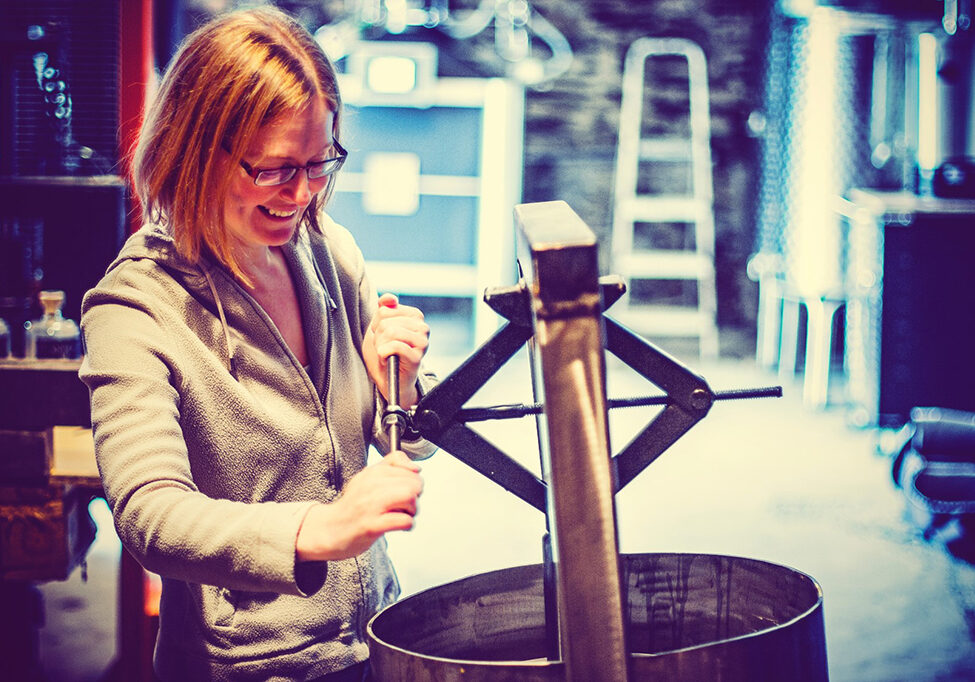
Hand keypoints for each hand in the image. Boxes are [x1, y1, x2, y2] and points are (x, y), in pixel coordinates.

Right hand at [296, 452, 422, 560]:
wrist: (329, 529)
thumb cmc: (352, 506)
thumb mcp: (368, 477)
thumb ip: (392, 465)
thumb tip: (416, 468)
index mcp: (372, 472)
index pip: (409, 468)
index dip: (413, 481)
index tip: (403, 490)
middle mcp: (371, 485)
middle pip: (414, 482)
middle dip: (416, 496)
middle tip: (404, 505)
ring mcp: (370, 505)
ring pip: (410, 497)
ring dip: (412, 510)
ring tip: (401, 514)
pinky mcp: (371, 525)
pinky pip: (404, 521)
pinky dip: (407, 524)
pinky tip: (397, 525)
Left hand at [362, 293, 429, 406]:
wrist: (388, 379)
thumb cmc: (385, 352)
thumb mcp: (379, 326)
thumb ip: (383, 308)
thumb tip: (389, 298)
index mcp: (415, 316)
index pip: (384, 310)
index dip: (377, 325)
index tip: (383, 336)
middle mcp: (422, 327)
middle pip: (385, 322)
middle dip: (378, 337)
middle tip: (385, 348)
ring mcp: (422, 342)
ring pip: (390, 332)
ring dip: (381, 346)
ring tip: (386, 354)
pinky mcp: (417, 357)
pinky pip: (394, 347)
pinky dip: (384, 354)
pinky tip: (388, 360)